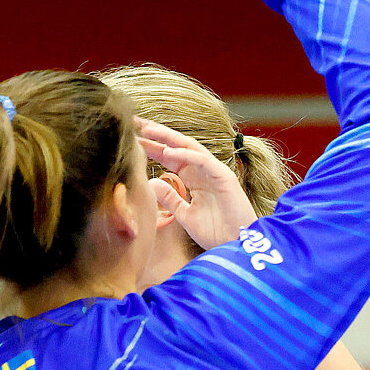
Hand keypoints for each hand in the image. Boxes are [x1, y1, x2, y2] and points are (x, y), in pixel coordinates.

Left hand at [135, 116, 256, 249]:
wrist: (238, 246)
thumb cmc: (217, 233)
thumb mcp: (185, 215)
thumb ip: (170, 199)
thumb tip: (151, 183)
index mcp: (194, 179)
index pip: (169, 157)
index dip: (151, 147)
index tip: (131, 139)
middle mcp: (203, 171)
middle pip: (177, 146)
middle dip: (156, 134)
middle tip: (135, 122)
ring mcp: (214, 172)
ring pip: (189, 148)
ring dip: (168, 138)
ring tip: (147, 130)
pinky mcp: (224, 177)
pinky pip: (203, 160)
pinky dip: (186, 155)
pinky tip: (167, 152)